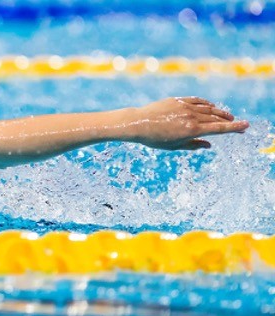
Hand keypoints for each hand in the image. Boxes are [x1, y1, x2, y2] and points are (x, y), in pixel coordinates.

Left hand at [129, 97, 248, 149]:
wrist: (138, 123)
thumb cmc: (154, 139)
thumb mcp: (174, 146)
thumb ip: (193, 145)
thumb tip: (209, 144)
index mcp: (192, 130)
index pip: (218, 129)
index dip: (233, 128)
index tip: (245, 126)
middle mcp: (191, 117)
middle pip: (215, 118)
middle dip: (229, 121)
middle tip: (238, 123)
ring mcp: (185, 107)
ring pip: (208, 108)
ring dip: (219, 112)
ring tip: (227, 116)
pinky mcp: (178, 101)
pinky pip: (196, 101)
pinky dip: (206, 103)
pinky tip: (211, 106)